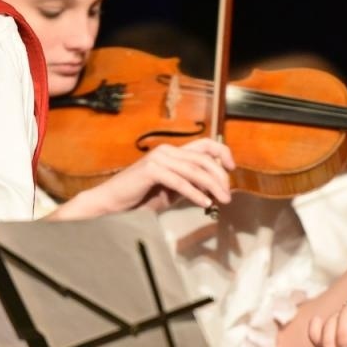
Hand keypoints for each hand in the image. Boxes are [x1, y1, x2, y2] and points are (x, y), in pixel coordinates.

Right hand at [68, 139, 235, 216]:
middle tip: (227, 195)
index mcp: (173, 152)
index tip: (233, 168)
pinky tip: (204, 203)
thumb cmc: (141, 197)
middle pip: (203, 158)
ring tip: (221, 201)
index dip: (222, 152)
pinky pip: (180, 181)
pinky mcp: (151, 170)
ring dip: (211, 187)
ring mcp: (158, 158)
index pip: (205, 144)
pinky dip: (195, 193)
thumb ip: (191, 185)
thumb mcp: (172, 191)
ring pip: (194, 170)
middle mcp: (167, 151)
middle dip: (220, 177)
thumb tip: (214, 188)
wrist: (113, 203)